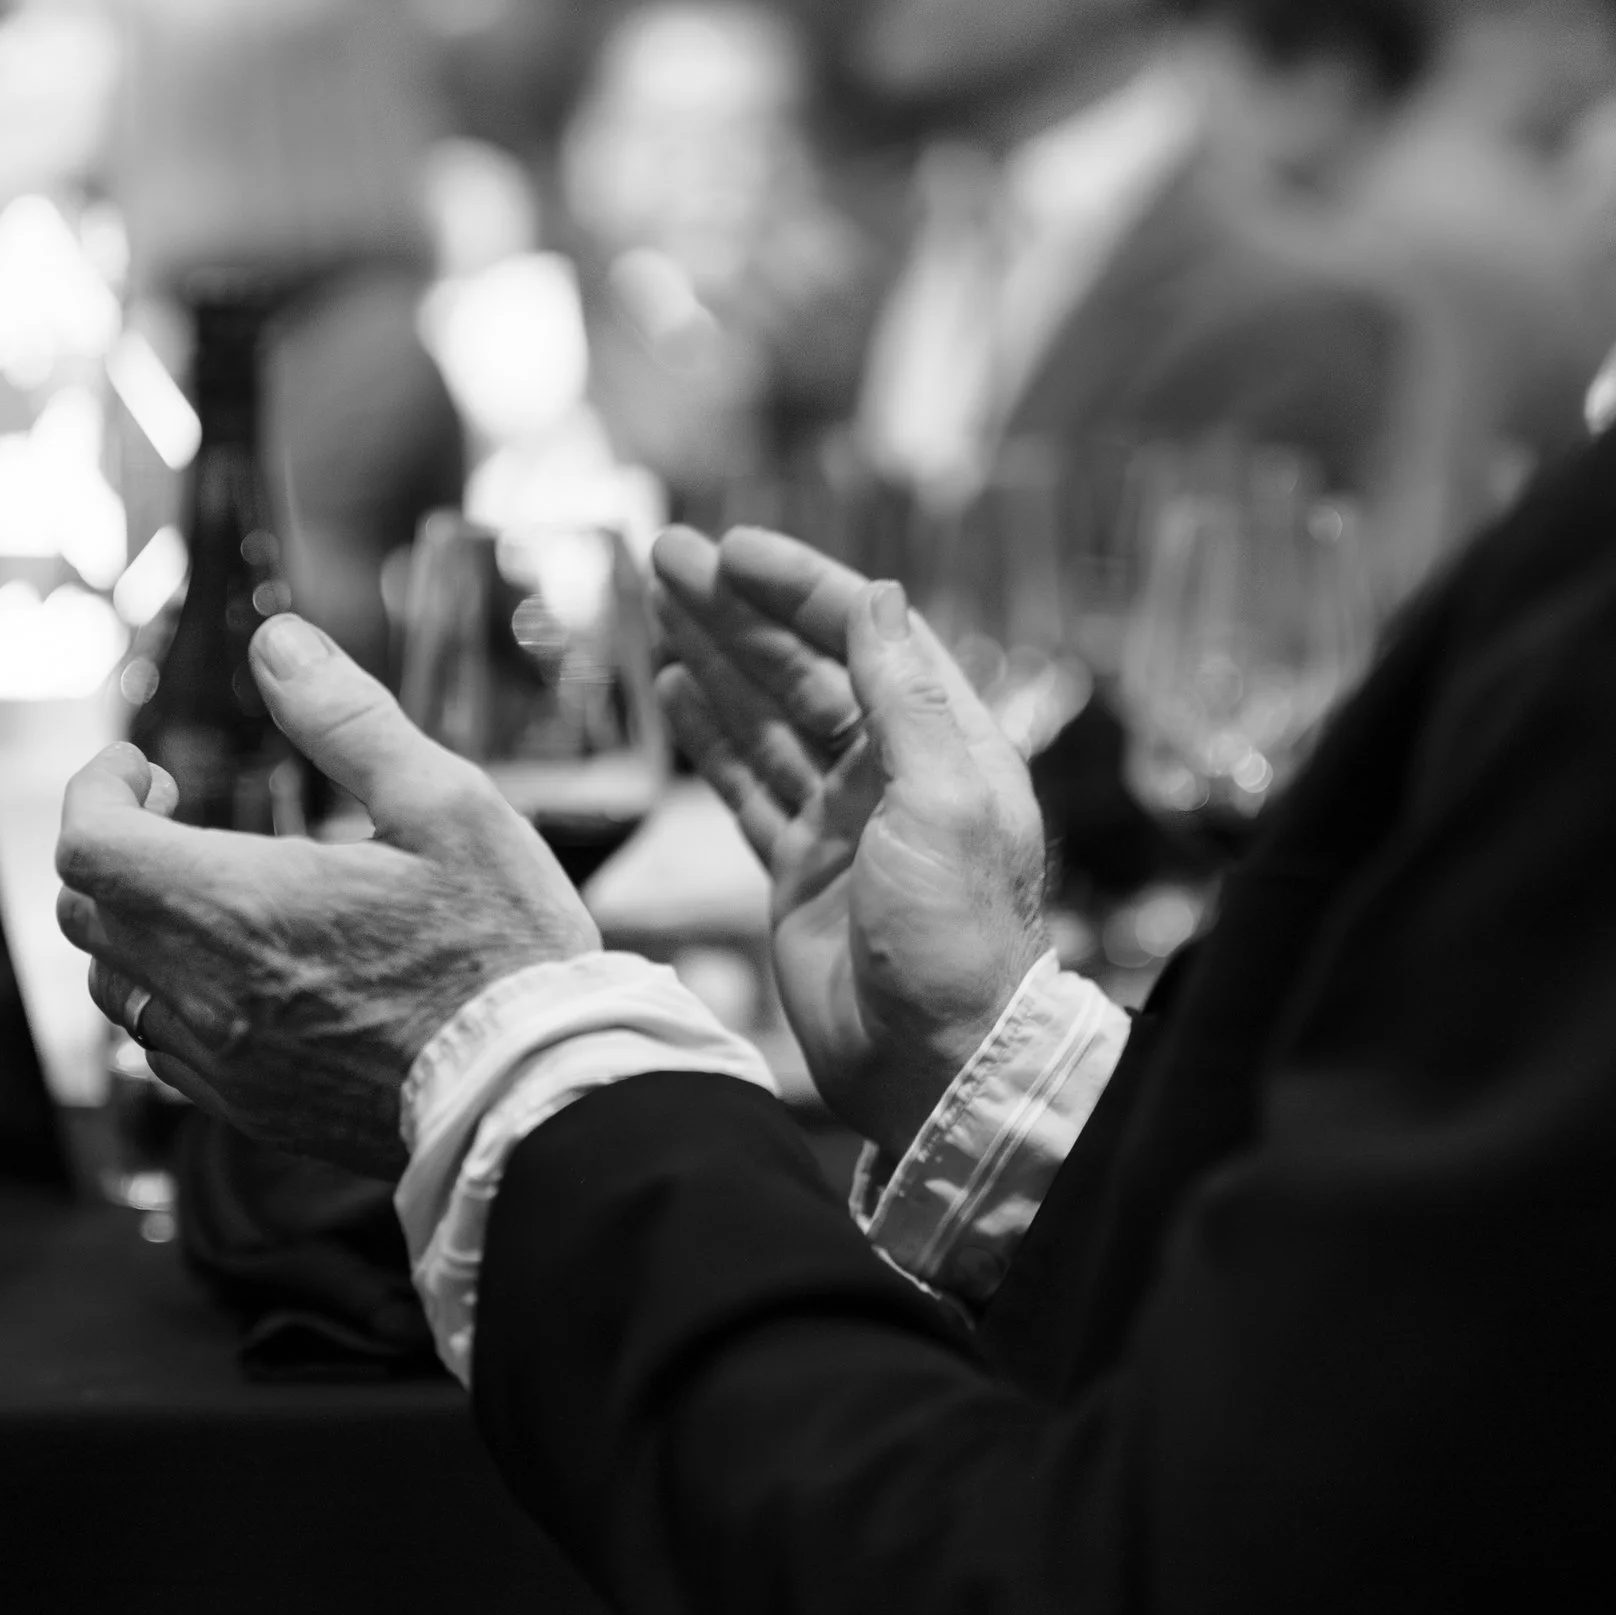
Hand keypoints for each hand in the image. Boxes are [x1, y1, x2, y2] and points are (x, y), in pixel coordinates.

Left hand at [55, 616, 599, 1179]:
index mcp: (240, 907)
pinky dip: (174, 999)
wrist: (539, 1092)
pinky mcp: (254, 1112)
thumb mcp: (447, 804)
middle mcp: (209, 994)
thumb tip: (278, 642)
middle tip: (176, 817)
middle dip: (115, 850)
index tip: (147, 770)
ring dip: (139, 928)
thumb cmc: (505, 946)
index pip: (90, 847)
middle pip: (89, 915)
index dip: (97, 792)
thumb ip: (348, 720)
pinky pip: (166, 1054)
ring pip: (120, 990)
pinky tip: (244, 975)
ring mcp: (227, 1065)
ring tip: (210, 894)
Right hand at [654, 527, 1051, 1160]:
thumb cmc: (956, 938)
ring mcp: (840, 822)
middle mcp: (889, 772)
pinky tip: (677, 692)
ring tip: (659, 604)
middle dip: (736, 610)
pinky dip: (711, 739)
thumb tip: (876, 597)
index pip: (862, 635)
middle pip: (801, 667)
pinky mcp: (798, 871)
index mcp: (941, 742)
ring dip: (715, 659)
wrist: (935, 1063)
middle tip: (666, 556)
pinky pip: (746, 786)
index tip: (732, 550)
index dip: (797, 587)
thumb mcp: (944, 802)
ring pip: (765, 719)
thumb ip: (906, 698)